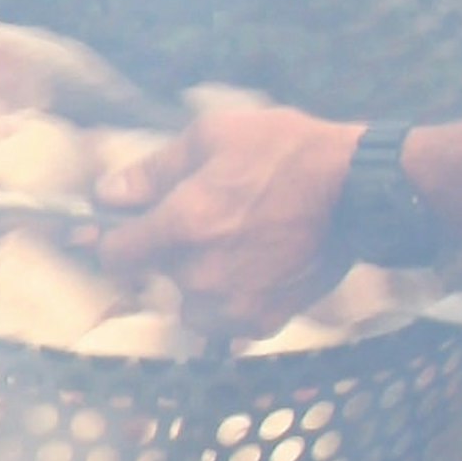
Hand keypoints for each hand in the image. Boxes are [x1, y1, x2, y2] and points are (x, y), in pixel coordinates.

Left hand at [102, 97, 358, 332]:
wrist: (356, 190)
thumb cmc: (285, 152)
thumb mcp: (211, 138)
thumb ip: (151, 172)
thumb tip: (106, 195)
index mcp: (181, 225)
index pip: (114, 254)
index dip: (118, 240)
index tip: (130, 231)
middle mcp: (200, 273)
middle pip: (159, 277)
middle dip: (173, 253)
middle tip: (214, 221)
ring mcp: (232, 303)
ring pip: (191, 306)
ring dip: (202, 284)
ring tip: (238, 247)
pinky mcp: (263, 321)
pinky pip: (228, 322)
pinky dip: (236, 301)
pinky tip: (260, 267)